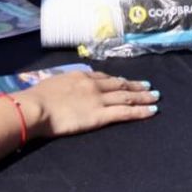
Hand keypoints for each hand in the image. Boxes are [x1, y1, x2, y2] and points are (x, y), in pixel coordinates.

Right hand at [19, 72, 156, 139]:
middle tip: (149, 86)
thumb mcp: (52, 84)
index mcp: (80, 76)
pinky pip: (125, 112)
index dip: (117, 80)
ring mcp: (99, 99)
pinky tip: (152, 111)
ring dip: (143, 96)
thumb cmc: (36, 98)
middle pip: (120, 84)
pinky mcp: (101, 115)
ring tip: (155, 97)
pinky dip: (140, 111)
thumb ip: (63, 85)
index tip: (126, 81)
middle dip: (135, 86)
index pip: (104, 77)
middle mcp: (93, 85)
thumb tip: (63, 88)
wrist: (36, 107)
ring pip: (127, 97)